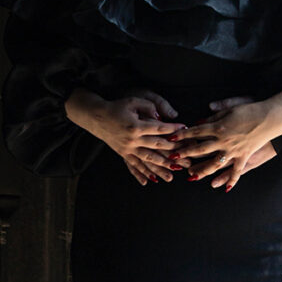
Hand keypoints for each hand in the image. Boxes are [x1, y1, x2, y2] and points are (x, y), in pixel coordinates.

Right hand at [64, 89, 187, 186]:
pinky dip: (142, 173)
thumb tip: (161, 117)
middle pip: (156, 147)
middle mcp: (132, 140)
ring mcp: (127, 148)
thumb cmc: (116, 107)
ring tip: (172, 175)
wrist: (96, 116)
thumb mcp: (133, 101)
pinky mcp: (122, 153)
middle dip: (172, 152)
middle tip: (185, 157)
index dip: (173, 129)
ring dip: (160, 168)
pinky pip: (134, 165)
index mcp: (136, 126)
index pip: (159, 128)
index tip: (184, 130)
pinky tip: (149, 181)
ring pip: (147, 160)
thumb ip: (149, 107)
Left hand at [169, 87, 281, 189]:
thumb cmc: (250, 109)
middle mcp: (223, 140)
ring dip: (202, 170)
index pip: (196, 131)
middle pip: (201, 148)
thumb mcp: (231, 107)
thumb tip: (200, 121)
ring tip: (191, 176)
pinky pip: (236, 171)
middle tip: (174, 158)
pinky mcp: (244, 156)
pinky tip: (224, 188)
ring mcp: (233, 151)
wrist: (269, 117)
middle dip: (186, 153)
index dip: (183, 135)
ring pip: (214, 164)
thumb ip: (215, 114)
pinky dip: (231, 180)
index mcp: (219, 126)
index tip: (172, 138)